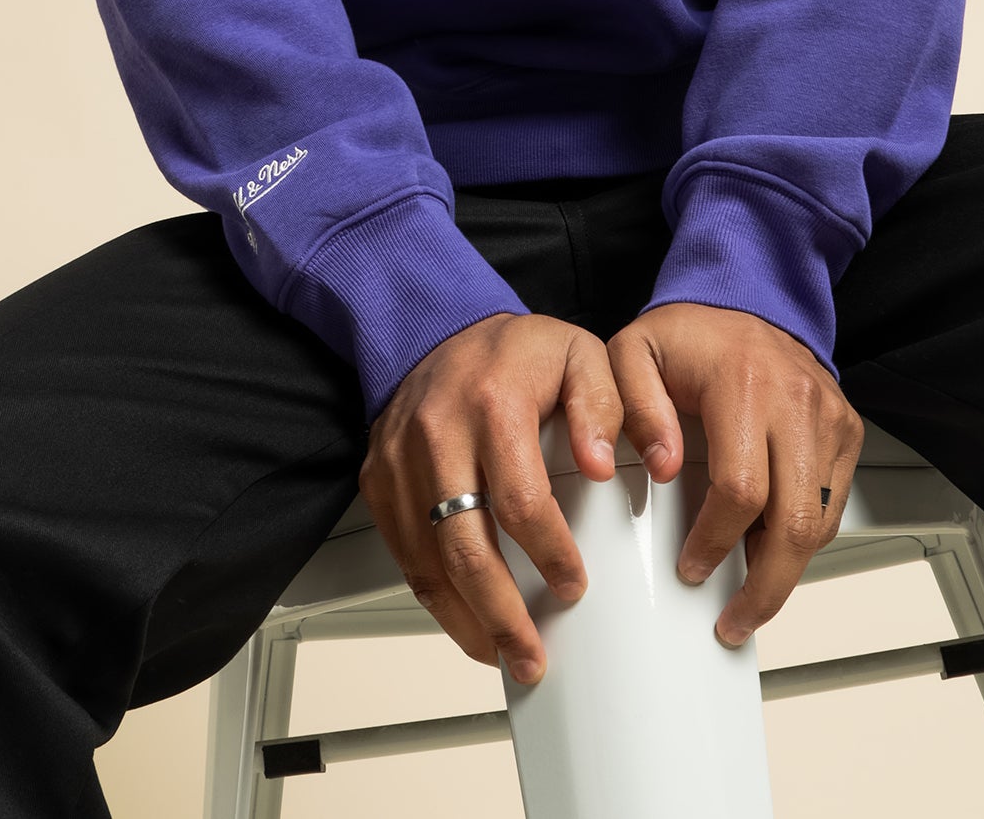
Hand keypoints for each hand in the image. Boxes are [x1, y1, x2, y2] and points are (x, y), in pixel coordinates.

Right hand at [358, 311, 622, 684]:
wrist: (434, 327)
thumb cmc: (512, 350)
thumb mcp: (580, 353)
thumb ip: (605, 405)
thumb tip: (605, 466)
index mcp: (493, 402)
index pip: (519, 499)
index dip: (549, 554)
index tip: (574, 585)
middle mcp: (437, 433)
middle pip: (464, 547)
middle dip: (501, 614)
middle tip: (532, 655)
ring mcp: (400, 461)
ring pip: (427, 563)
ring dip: (465, 621)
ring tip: (502, 655)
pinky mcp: (378, 480)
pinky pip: (404, 553)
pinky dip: (434, 597)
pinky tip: (466, 618)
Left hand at [607, 302, 861, 646]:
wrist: (749, 295)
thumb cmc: (692, 332)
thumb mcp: (634, 353)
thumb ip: (634, 408)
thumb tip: (661, 467)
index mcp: (744, 385)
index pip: (741, 489)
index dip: (716, 542)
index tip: (691, 568)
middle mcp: (796, 402)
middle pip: (795, 521)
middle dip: (767, 587)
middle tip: (735, 621)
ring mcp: (829, 417)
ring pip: (822, 520)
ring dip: (788, 570)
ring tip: (751, 593)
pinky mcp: (846, 429)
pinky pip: (834, 503)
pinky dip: (806, 537)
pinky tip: (771, 547)